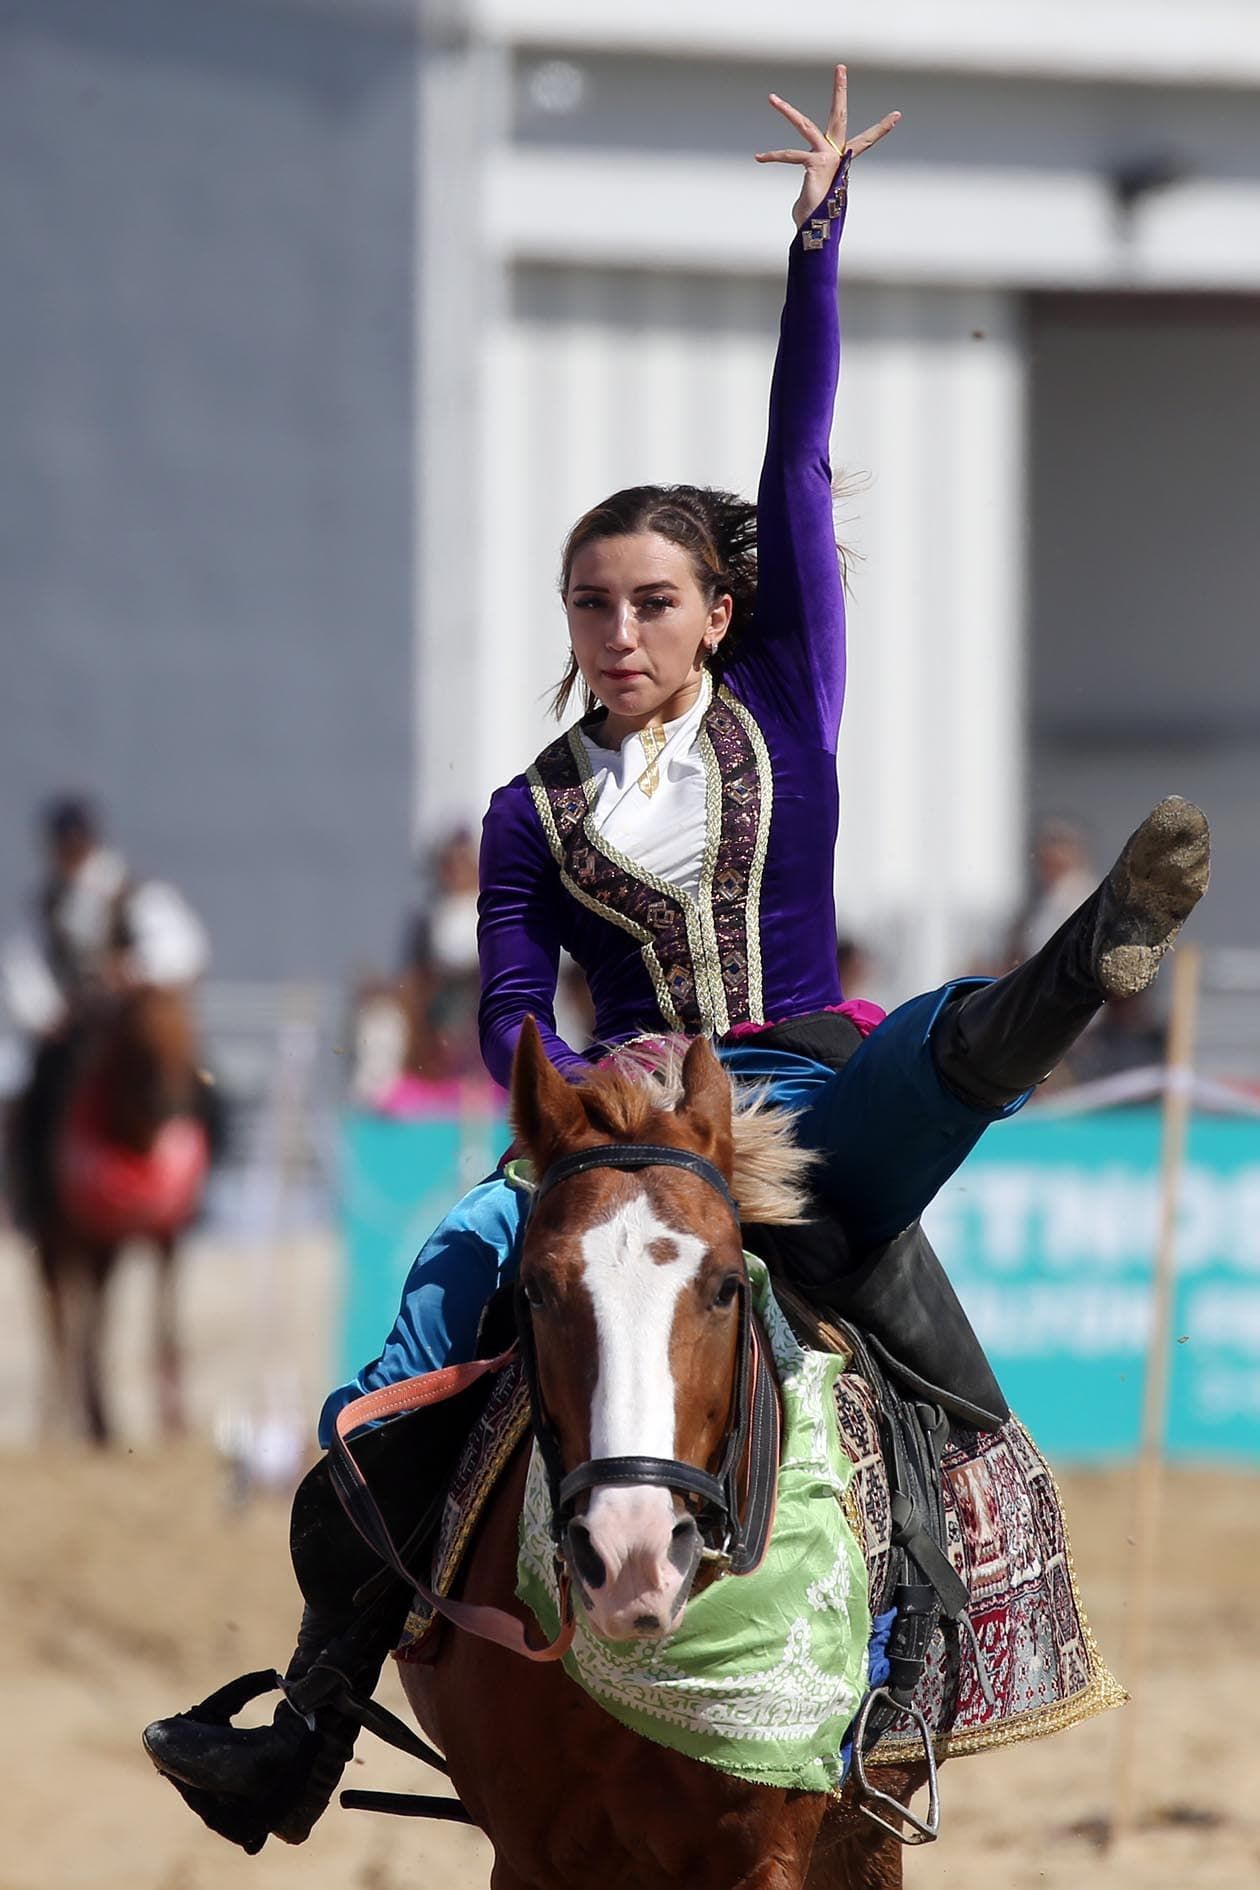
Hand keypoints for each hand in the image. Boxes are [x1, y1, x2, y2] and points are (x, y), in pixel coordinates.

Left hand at [755, 64, 899, 228]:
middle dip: (840, 91)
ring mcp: (826, 156)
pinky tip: (759, 157)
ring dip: (787, 111)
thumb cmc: (814, 216)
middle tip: (840, 67)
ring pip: (805, 126)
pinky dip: (773, 157)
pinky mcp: (814, 163)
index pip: (865, 141)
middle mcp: (837, 154)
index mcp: (841, 160)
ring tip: (771, 98)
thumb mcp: (815, 196)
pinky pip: (790, 155)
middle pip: (839, 116)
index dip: (881, 130)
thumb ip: (810, 187)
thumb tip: (805, 200)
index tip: (897, 115)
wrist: (816, 231)